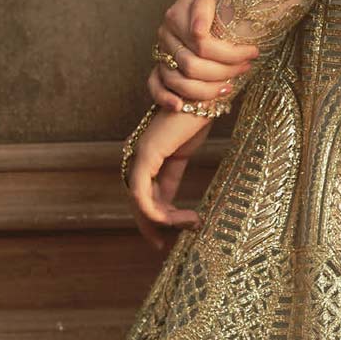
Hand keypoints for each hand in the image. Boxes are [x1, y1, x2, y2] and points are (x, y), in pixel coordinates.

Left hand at [126, 104, 216, 252]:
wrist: (204, 93)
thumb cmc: (197, 115)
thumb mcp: (185, 151)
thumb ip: (174, 173)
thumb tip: (180, 191)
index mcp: (147, 155)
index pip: (143, 194)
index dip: (152, 218)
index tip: (165, 239)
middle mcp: (138, 156)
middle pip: (136, 201)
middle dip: (148, 227)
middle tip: (162, 246)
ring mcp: (139, 155)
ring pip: (139, 202)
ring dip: (164, 221)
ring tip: (192, 224)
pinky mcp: (146, 155)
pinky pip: (144, 194)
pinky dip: (159, 212)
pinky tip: (182, 219)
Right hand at [148, 0, 261, 117]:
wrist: (216, 5)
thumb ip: (218, 8)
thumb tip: (206, 32)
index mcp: (184, 6)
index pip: (202, 40)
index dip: (230, 51)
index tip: (253, 52)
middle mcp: (169, 26)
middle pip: (193, 61)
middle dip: (224, 69)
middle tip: (246, 67)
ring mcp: (162, 46)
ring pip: (180, 77)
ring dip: (206, 88)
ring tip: (230, 86)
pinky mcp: (159, 62)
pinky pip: (155, 84)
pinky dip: (165, 97)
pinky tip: (180, 106)